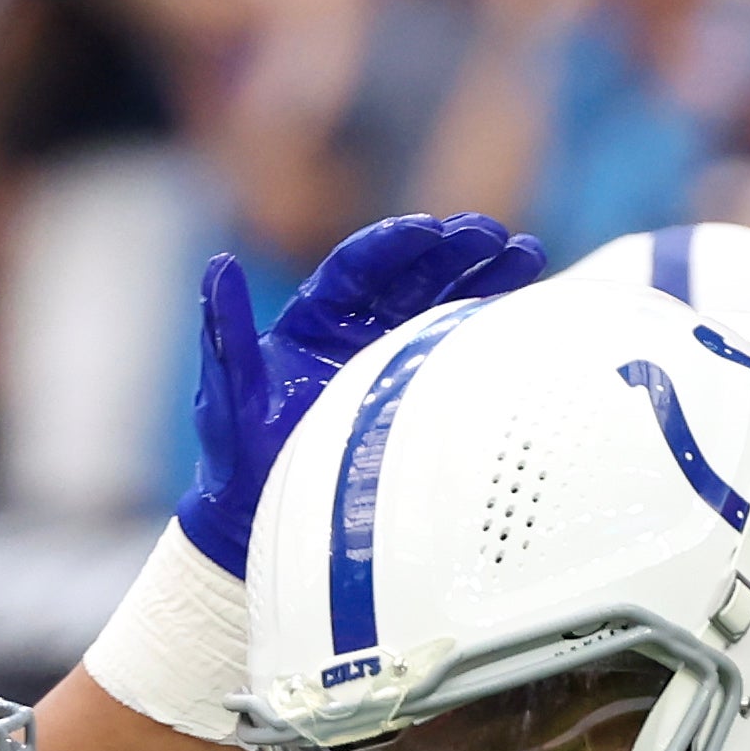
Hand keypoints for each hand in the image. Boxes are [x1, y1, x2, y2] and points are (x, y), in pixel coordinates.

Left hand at [176, 212, 546, 574]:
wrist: (263, 522)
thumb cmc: (239, 461)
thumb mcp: (227, 399)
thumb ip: (226, 335)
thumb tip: (219, 267)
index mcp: (310, 321)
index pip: (356, 268)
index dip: (393, 244)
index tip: (430, 228)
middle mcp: (355, 332)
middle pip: (410, 278)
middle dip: (452, 251)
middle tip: (492, 234)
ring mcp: (389, 361)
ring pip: (442, 306)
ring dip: (484, 279)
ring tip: (529, 255)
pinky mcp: (416, 396)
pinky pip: (457, 355)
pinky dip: (490, 329)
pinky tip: (526, 309)